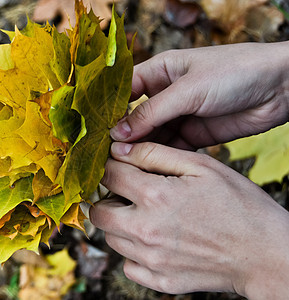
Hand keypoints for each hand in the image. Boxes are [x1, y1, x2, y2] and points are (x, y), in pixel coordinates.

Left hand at [90, 142, 288, 297]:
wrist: (265, 253)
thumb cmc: (238, 205)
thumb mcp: (201, 166)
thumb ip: (155, 154)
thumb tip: (120, 149)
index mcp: (156, 196)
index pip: (109, 175)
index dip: (113, 166)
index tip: (121, 167)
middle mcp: (146, 231)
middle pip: (99, 211)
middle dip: (108, 197)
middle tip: (128, 193)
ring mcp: (152, 260)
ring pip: (111, 238)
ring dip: (120, 223)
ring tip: (146, 215)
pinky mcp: (160, 281)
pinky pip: (128, 265)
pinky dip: (133, 252)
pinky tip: (154, 241)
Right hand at [110, 42, 288, 149]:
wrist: (281, 87)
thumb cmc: (235, 72)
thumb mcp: (188, 90)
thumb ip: (152, 112)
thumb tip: (118, 133)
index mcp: (160, 71)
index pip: (123, 90)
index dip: (108, 110)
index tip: (93, 131)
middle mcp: (165, 94)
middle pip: (135, 117)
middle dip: (122, 135)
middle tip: (106, 155)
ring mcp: (180, 115)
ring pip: (151, 136)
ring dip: (140, 149)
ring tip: (123, 166)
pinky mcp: (194, 134)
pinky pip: (170, 148)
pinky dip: (160, 157)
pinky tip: (148, 168)